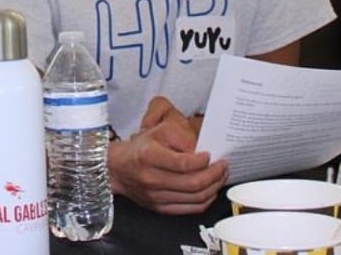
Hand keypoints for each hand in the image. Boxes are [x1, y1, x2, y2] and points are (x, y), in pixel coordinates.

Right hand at [108, 97, 226, 214]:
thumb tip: (201, 149)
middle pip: (193, 183)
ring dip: (214, 187)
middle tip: (223, 165)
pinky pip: (191, 209)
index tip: (209, 154)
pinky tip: (210, 190)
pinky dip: (206, 200)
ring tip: (220, 176)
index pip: (184, 163)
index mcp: (149, 157)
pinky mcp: (161, 208)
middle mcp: (152, 179)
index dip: (202, 160)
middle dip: (215, 174)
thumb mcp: (156, 131)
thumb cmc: (139, 149)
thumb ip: (179, 136)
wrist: (117, 169)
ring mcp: (157, 197)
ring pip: (196, 198)